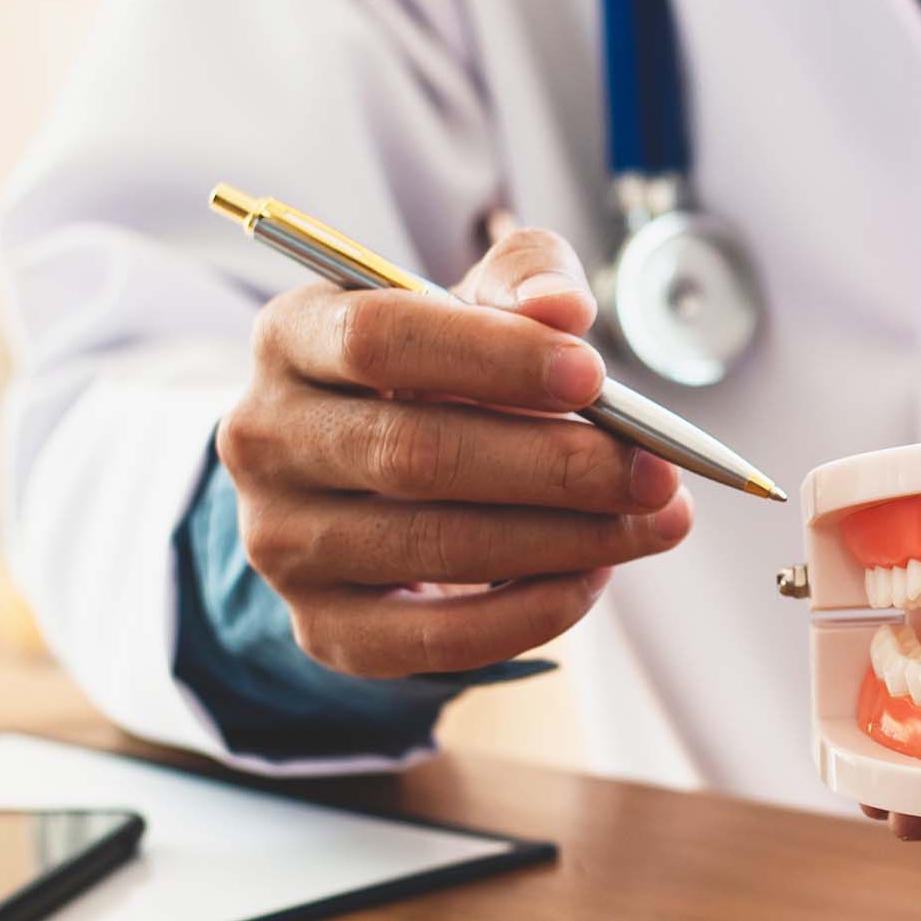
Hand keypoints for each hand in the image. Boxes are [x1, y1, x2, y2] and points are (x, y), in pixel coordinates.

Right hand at [218, 226, 691, 677]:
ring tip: (654, 522)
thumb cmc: (446, 371)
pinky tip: (593, 578)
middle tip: (655, 472)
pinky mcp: (325, 628)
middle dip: (555, 466)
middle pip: (415, 454)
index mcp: (293, 338)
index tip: (594, 375)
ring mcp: (284, 543)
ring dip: (564, 540)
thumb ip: (524, 280)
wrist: (384, 477)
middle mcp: (265, 440)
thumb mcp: (479, 303)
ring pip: (432, 547)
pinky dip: (528, 613)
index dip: (494, 358)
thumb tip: (561, 307)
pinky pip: (433, 640)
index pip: (381, 340)